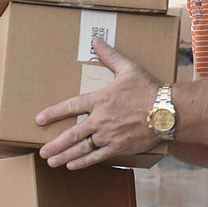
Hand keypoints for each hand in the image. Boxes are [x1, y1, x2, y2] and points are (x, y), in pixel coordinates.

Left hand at [35, 38, 161, 169]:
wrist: (168, 111)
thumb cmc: (149, 88)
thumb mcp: (128, 67)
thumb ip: (110, 55)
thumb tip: (96, 41)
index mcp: (100, 99)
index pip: (71, 106)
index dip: (53, 113)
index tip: (39, 119)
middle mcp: (101, 119)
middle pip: (72, 133)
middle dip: (55, 143)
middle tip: (42, 151)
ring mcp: (109, 135)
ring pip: (82, 148)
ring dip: (65, 156)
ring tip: (51, 161)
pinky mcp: (119, 147)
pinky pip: (97, 156)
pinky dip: (84, 162)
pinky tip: (72, 166)